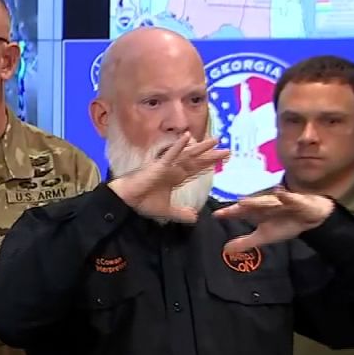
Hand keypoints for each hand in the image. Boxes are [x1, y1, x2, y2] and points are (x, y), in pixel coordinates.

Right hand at [107, 134, 229, 222]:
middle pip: (196, 160)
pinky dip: (179, 146)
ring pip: (188, 154)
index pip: (195, 169)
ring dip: (201, 147)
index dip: (208, 164)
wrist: (126, 199)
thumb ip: (181, 213)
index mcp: (174, 177)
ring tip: (216, 140)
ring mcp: (167, 166)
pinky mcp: (159, 165)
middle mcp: (173, 169)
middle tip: (227, 150)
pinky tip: (187, 137)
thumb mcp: (166, 210)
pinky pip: (171, 154)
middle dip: (211, 156)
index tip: (221, 159)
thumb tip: (195, 217)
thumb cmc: (142, 201)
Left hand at [212, 188, 334, 254]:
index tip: (216, 215)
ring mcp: (281, 201)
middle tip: (236, 205)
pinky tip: (282, 194)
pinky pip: (292, 198)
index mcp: (257, 212)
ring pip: (270, 201)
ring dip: (260, 201)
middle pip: (253, 205)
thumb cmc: (284, 224)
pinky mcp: (297, 201)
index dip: (229, 213)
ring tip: (249, 201)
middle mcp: (266, 204)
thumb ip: (245, 242)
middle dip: (243, 205)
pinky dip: (287, 197)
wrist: (310, 217)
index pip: (240, 212)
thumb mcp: (264, 236)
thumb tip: (225, 250)